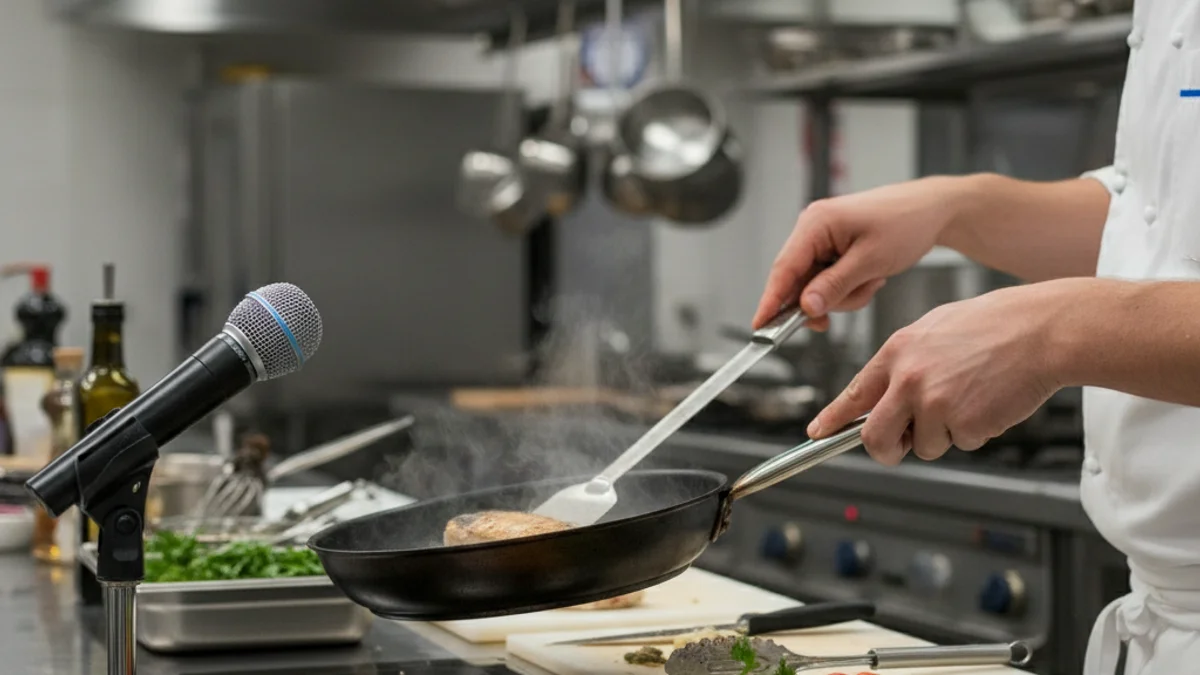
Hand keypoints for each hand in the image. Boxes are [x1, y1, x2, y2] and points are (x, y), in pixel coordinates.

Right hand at [752, 177, 969, 330]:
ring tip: (873, 280)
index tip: (760, 327)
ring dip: (845, 295)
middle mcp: (812, 229)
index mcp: (815, 223)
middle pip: (799, 282)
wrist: (933, 210)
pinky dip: (849, 289)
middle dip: (827, 299)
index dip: (771, 301)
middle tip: (857, 296)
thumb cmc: (906, 223)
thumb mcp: (871, 260)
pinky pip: (829, 282)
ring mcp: (822, 240)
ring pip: (816, 287)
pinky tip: (870, 278)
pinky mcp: (833, 249)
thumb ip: (835, 285)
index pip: (784, 269)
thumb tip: (806, 307)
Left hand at [806, 283, 1069, 464]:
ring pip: (923, 445)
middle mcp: (909, 378)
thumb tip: (885, 394)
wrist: (1042, 330)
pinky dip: (974, 432)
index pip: (853, 394)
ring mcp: (935, 403)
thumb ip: (905, 363)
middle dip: (885, 450)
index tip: (817, 434)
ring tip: (970, 397)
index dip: (833, 420)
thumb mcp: (934, 330)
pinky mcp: (964, 424)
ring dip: (944, 434)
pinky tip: (989, 402)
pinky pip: (960, 444)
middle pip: (875, 437)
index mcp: (898, 352)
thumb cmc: (995, 327)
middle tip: (899, 446)